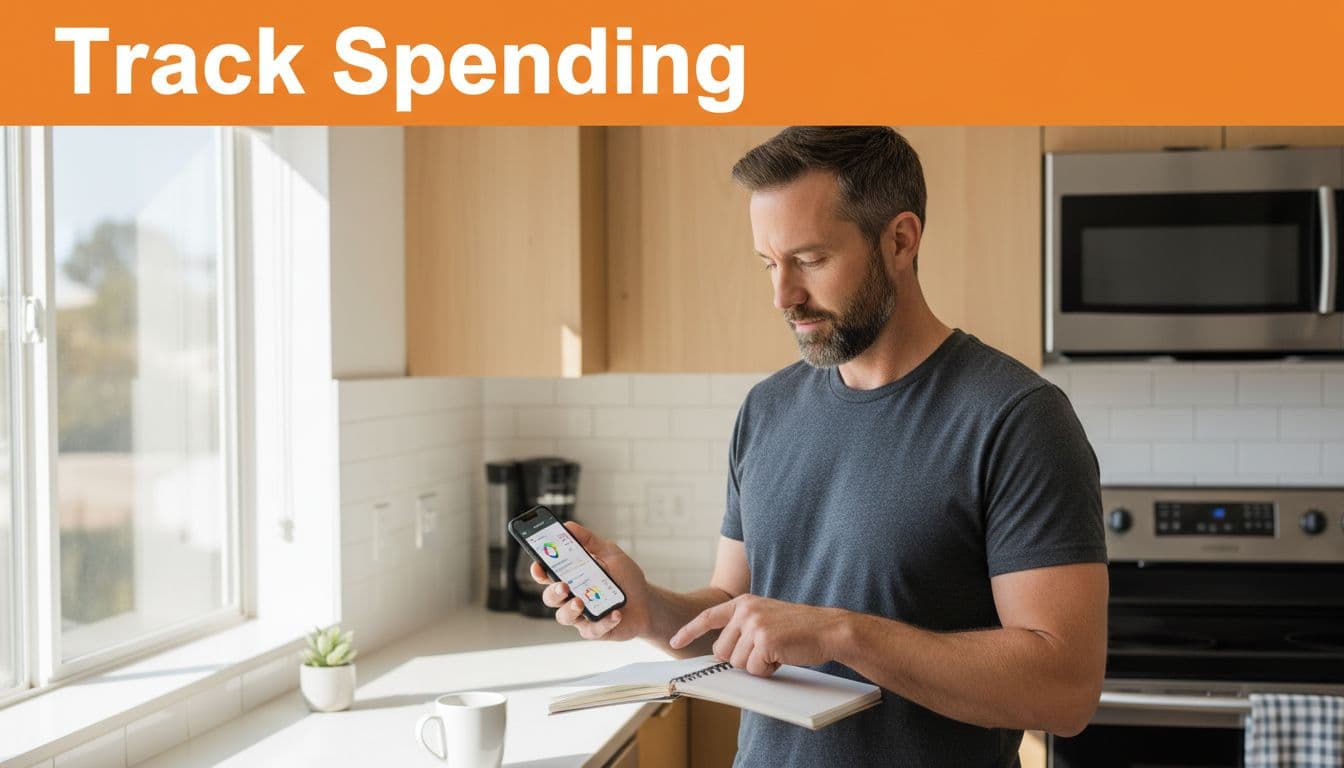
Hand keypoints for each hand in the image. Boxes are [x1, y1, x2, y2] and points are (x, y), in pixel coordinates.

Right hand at [530, 521, 651, 641]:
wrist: (647, 602)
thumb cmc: (625, 578)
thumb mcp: (610, 553)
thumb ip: (589, 541)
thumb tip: (568, 526)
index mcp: (571, 577)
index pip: (547, 575)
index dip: (539, 571)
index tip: (539, 566)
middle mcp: (571, 597)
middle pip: (550, 597)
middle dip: (553, 591)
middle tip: (563, 585)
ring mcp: (582, 615)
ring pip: (564, 617)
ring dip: (570, 610)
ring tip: (581, 602)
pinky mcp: (595, 631)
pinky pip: (592, 630)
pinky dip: (604, 622)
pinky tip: (615, 613)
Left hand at [668, 594, 846, 676]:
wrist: (828, 629)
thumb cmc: (799, 629)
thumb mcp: (766, 618)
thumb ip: (743, 628)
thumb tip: (722, 654)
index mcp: (744, 603)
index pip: (709, 616)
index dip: (690, 631)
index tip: (675, 642)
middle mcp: (745, 611)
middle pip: (722, 651)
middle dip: (740, 659)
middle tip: (764, 652)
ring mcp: (754, 625)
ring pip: (737, 663)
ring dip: (757, 666)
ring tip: (777, 651)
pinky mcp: (764, 641)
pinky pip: (754, 669)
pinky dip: (768, 671)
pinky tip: (783, 656)